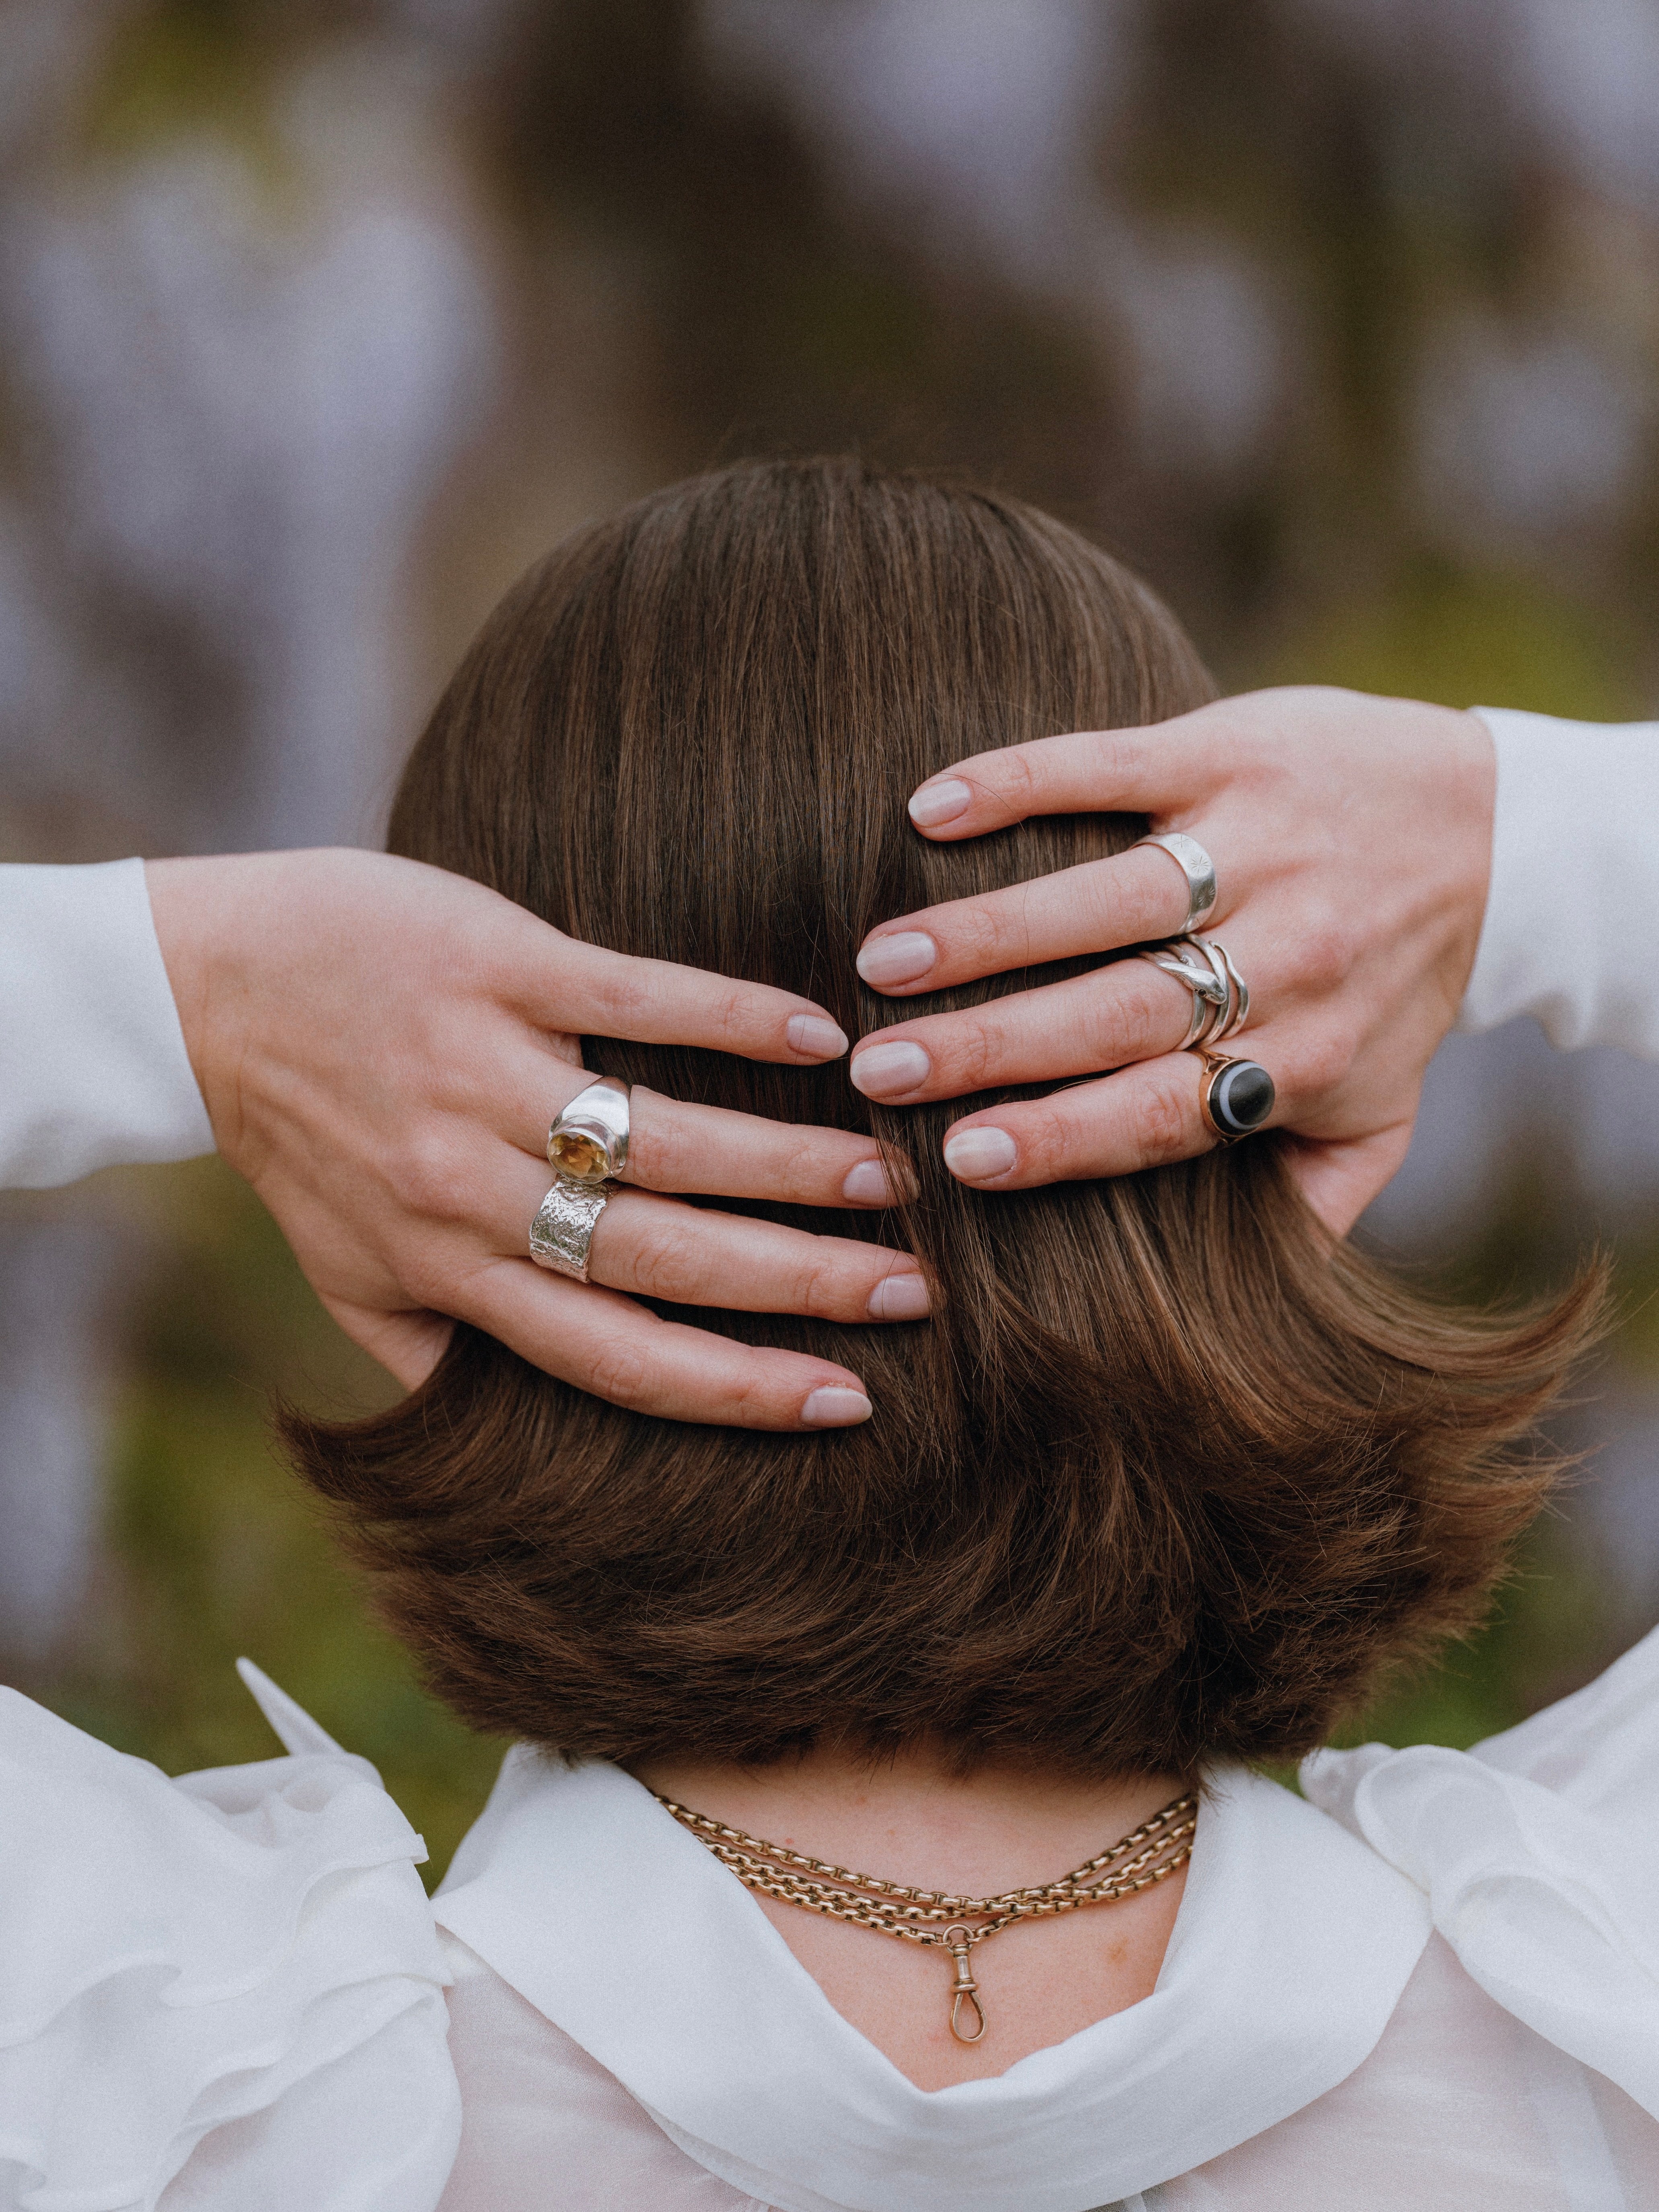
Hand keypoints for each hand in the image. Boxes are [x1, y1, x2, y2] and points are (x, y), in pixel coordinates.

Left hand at [148, 849, 923, 1427]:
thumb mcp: (351, 1273)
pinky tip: (818, 1038)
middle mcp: (469, 1187)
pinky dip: (731, 1020)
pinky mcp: (492, 962)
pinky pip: (632, 998)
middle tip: (913, 1288)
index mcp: (449, 1270)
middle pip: (665, 1254)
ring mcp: (482, 1071)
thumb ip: (436, 1351)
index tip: (845, 1400)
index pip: (618, 1354)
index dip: (738, 1386)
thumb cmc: (299, 1138)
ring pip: (665, 1137)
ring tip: (889, 1176)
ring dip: (790, 1162)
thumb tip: (519, 1442)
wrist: (201, 987)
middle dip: (803, 1280)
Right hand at [846, 687, 1494, 1232]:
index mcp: (1297, 1057)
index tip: (955, 1157)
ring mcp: (1256, 845)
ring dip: (985, 929)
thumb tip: (1234, 1310)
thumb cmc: (1402, 987)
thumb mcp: (1379, 1113)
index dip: (1057, 1136)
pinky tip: (932, 808)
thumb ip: (1308, 1198)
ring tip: (882, 961)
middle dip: (988, 1043)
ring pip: (1105, 896)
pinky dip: (1021, 783)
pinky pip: (1114, 766)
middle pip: (1114, 1011)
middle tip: (877, 1068)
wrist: (1499, 832)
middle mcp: (1282, 955)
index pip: (1158, 1110)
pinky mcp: (1233, 751)